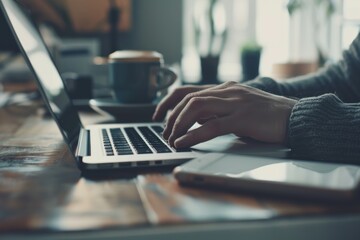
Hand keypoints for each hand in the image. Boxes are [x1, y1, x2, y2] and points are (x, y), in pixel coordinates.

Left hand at [156, 81, 296, 147]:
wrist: (295, 116)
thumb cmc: (267, 116)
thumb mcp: (238, 109)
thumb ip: (218, 112)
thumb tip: (197, 122)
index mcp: (225, 89)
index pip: (189, 90)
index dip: (169, 101)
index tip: (159, 114)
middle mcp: (227, 91)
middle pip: (188, 98)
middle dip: (170, 116)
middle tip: (164, 132)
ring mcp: (235, 103)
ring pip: (196, 108)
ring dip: (178, 124)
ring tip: (171, 138)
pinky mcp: (243, 117)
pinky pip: (212, 126)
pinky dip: (193, 135)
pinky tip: (183, 142)